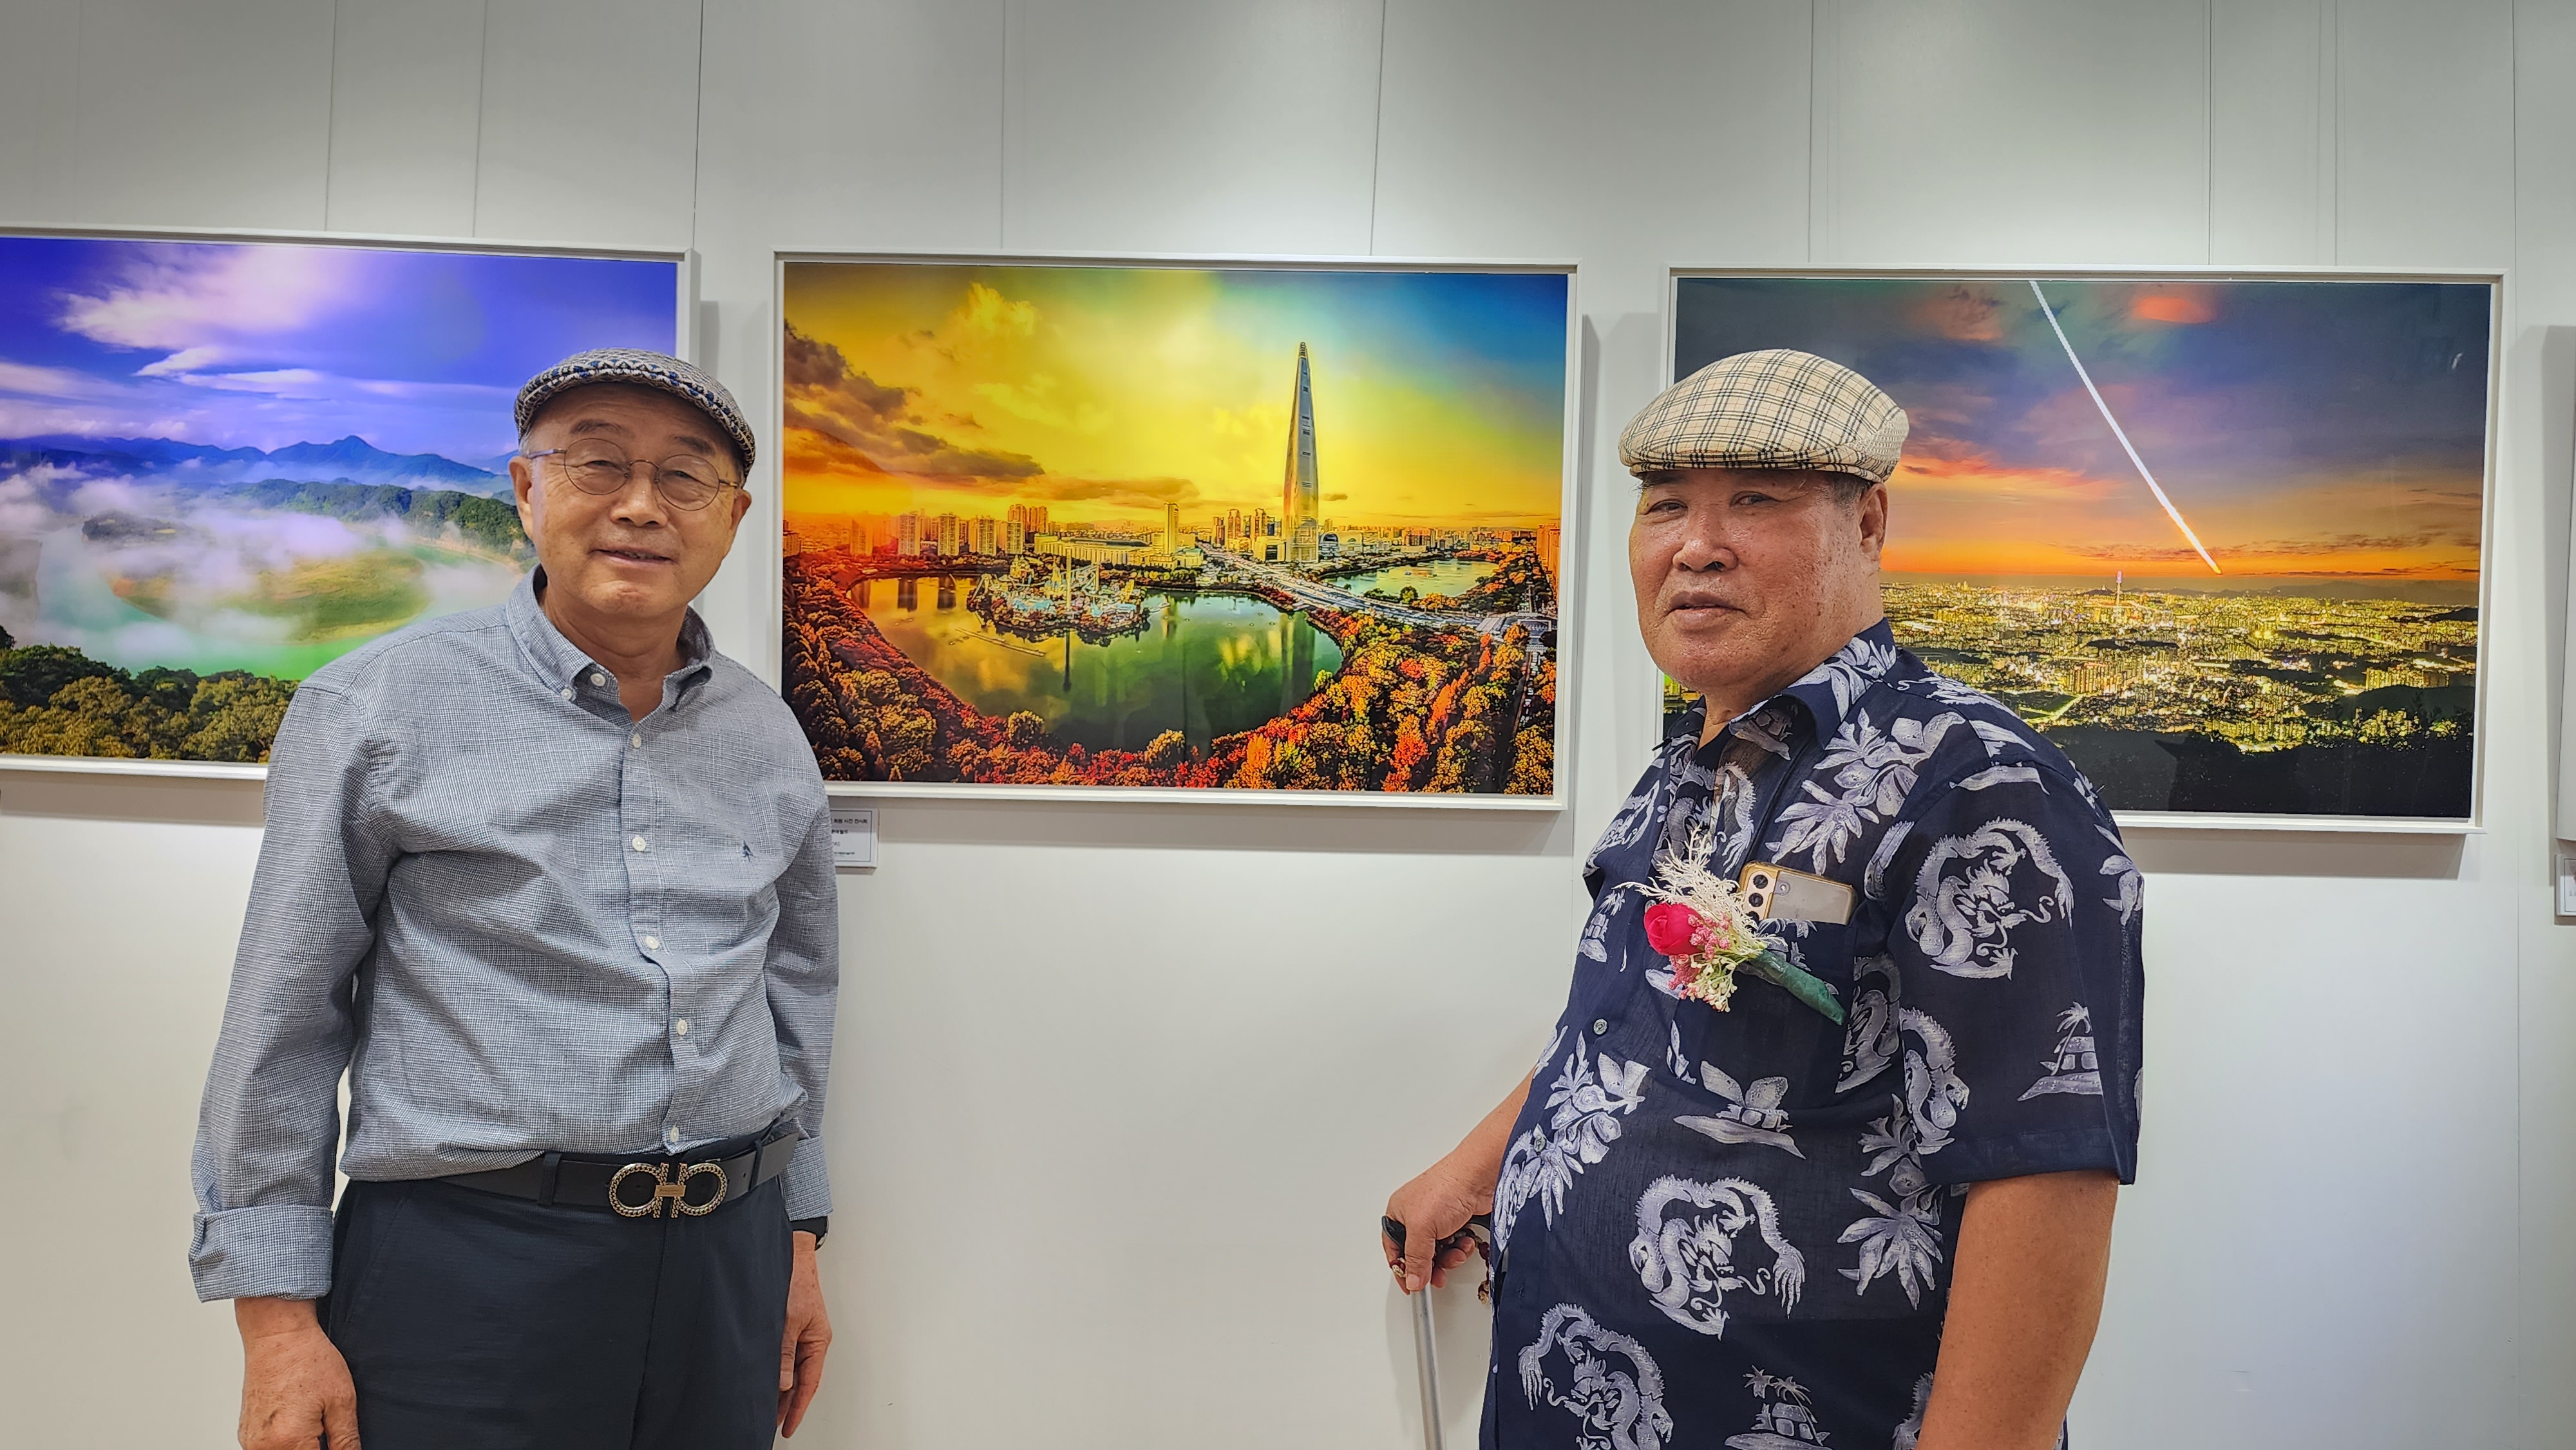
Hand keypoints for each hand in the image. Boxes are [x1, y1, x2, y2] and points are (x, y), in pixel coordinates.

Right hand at [235, 1297, 359, 1449]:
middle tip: (328, 1429)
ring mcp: (251, 1442)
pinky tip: (299, 1420)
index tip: (338, 1441)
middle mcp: (262, 1447)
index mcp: (288, 1441)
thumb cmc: (307, 1360)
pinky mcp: (247, 1435)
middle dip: (316, 1448)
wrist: (278, 1335)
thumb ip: (346, 1441)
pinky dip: (287, 1443)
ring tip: (313, 1421)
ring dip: (302, 1447)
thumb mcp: (341, 1401)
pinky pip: (270, 1449)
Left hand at [777, 1230, 831, 1436]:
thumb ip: (784, 1352)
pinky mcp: (789, 1326)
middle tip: (774, 1424)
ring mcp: (800, 1334)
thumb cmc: (796, 1279)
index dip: (798, 1407)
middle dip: (788, 1404)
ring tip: (767, 1408)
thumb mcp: (788, 1319)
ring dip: (781, 1388)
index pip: (809, 1383)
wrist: (790, 1252)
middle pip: (801, 1380)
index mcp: (818, 1340)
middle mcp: (811, 1340)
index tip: (788, 1426)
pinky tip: (765, 1379)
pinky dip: (776, 1371)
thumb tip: (783, 1382)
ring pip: (791, 1370)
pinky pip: (784, 1356)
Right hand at [1382, 1156, 1488, 1294]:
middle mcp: (1416, 1216)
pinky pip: (1455, 1245)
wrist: (1478, 1177)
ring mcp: (1438, 1219)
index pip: (1394, 1249)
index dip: (1401, 1269)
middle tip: (1438, 1276)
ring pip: (1438, 1252)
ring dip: (1449, 1257)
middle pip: (1418, 1253)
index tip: (1410, 1286)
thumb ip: (1415, 1258)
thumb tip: (1412, 1280)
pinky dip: (1461, 1247)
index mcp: (1398, 1214)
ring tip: (1456, 1252)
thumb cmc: (1445, 1189)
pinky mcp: (1457, 1221)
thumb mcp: (1421, 1229)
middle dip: (1431, 1266)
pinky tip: (1465, 1241)